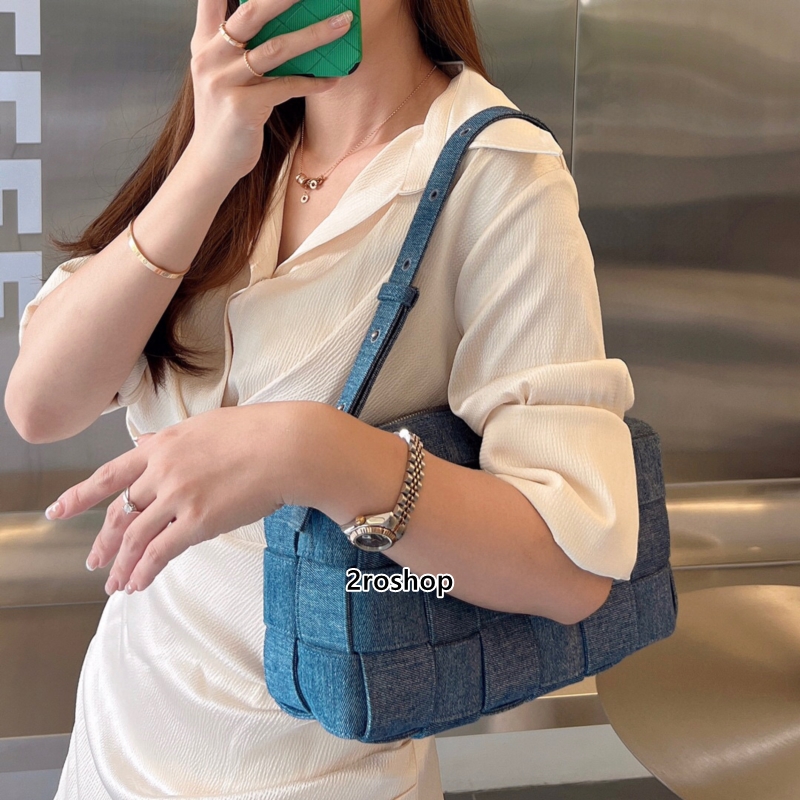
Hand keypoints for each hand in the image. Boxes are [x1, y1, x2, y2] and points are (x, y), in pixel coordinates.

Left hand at [44, 403, 297, 594]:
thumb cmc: (257, 432)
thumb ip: (171, 439)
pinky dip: (144, 571)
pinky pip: (160, 552)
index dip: (79, 495)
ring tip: (114, 584)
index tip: (58, 509)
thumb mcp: (205, 426)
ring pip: (134, 537)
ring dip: (121, 565)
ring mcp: (178, 496)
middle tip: (93, 562)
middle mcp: (162, 471)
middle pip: (119, 512)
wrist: (286, 446)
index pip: (109, 474)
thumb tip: (145, 442)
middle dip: (103, 541)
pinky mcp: (198, 521)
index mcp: (161, 445)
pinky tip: (137, 584)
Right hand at [188, 0, 352, 181]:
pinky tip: (332, 79)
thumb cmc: (226, 117)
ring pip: (276, 49)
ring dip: (315, 35)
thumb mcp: (222, 75)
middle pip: (252, 13)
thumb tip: (283, 26)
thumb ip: (238, 48)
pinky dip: (312, 82)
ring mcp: (223, 82)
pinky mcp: (241, 107)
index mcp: (204, 43)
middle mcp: (210, 57)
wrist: (211, 162)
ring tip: (342, 24)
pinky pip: (285, 87)